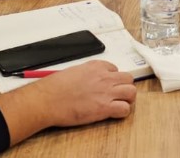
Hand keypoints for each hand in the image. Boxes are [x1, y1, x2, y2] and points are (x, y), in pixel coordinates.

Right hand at [0, 60, 136, 144]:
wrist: (48, 100)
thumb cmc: (54, 87)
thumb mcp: (72, 72)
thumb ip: (85, 75)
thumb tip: (88, 81)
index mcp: (96, 66)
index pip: (115, 69)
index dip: (113, 78)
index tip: (107, 84)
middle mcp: (104, 77)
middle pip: (128, 78)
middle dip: (124, 86)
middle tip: (118, 94)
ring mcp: (106, 92)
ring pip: (132, 92)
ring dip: (127, 98)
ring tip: (119, 103)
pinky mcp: (105, 108)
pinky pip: (125, 109)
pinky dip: (122, 112)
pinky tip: (114, 113)